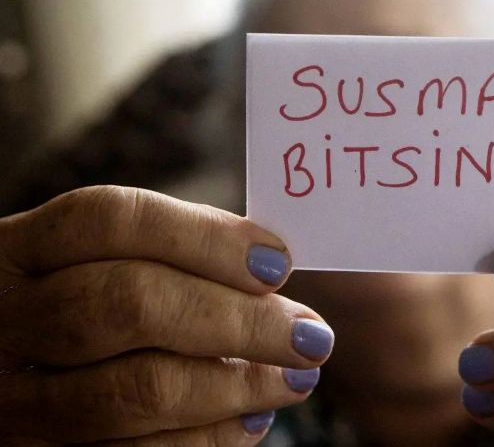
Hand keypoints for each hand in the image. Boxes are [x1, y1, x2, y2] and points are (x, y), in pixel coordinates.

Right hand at [0, 186, 333, 445]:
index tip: (279, 261)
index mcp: (22, 251)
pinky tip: (253, 417)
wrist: (5, 377)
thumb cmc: (74, 303)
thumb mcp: (91, 265)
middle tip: (310, 333)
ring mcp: (13, 399)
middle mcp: (7, 319)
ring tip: (298, 376)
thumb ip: (167, 255)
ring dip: (237, 385)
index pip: (112, 221)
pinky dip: (208, 437)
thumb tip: (270, 266)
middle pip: (131, 303)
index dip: (205, 238)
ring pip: (137, 389)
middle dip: (238, 320)